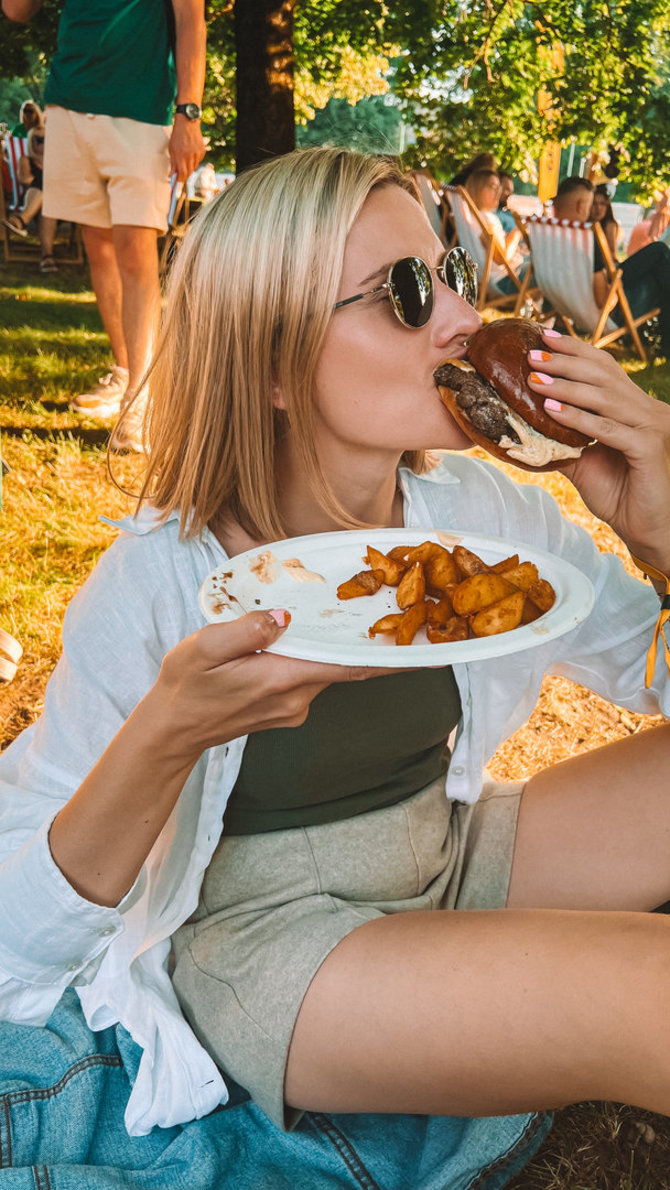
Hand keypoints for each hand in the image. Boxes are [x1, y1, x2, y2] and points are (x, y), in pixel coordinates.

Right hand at [153, 610, 388, 760]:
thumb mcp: (205, 648)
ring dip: (338, 648)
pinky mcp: (286, 709)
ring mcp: (293, 708)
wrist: (171, 731)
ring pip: (326, 670)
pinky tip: (305, 638)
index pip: (351, 668)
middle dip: (371, 643)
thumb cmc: (185, 686)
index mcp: (282, 680)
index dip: (393, 659)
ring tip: (352, 614)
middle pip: (344, 665)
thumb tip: (285, 617)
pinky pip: (311, 677)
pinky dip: (316, 658)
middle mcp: (297, 699)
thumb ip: (248, 630)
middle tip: (400, 613)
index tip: (431, 652)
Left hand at [168, 115, 205, 181]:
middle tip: (180, 174)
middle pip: (189, 173)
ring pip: (194, 167)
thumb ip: (173, 163)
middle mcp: (190, 156)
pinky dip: (194, 160)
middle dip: (184, 175)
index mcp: (181, 156)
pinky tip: (191, 153)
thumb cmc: (177, 135)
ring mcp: (197, 154)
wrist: (188, 123)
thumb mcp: (171, 149)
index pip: (182, 174)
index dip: (180, 180)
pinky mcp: (202, 151)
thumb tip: (172, 175)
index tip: (177, 183)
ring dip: (189, 167)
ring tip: (185, 159)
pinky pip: (198, 161)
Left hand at [527, 330, 669, 574]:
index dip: (576, 350)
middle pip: (604, 375)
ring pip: (604, 398)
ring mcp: (651, 426)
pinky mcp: (648, 447)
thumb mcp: (582, 462)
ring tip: (535, 380)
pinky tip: (553, 411)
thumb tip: (523, 426)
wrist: (644, 529)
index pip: (605, 368)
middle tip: (532, 356)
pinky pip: (608, 428)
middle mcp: (648, 410)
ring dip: (566, 387)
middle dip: (566, 362)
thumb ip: (561, 440)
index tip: (544, 337)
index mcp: (635, 407)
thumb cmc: (618, 495)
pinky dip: (579, 418)